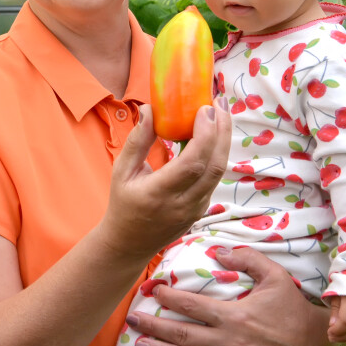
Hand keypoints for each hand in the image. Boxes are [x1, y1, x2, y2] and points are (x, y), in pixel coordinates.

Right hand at [97, 102, 230, 261]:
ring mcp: (196, 208)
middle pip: (214, 166)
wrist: (130, 243)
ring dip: (224, 140)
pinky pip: (215, 177)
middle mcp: (182, 204)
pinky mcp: (202, 208)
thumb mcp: (121, 171)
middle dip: (222, 130)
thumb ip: (137, 141)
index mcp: (159, 193)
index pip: (192, 163)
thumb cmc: (123, 202)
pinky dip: (217, 152)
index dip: (204, 134)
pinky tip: (214, 134)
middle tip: (219, 103)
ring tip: (221, 113)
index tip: (205, 108)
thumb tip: (149, 108)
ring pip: (219, 172)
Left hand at [125, 245, 337, 345]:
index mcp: (233, 315)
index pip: (192, 305)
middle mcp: (228, 340)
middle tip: (132, 320)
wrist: (313, 341)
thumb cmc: (291, 305)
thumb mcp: (274, 274)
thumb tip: (218, 251)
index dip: (169, 297)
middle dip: (154, 327)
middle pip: (183, 333)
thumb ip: (246, 259)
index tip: (152, 290)